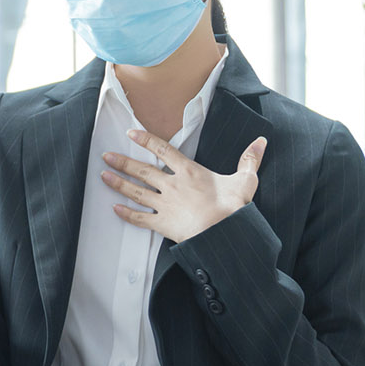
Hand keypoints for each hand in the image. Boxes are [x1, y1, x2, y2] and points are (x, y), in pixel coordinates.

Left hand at [101, 130, 266, 243]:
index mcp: (189, 171)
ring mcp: (165, 205)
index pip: (163, 149)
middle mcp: (172, 185)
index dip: (146, 140)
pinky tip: (114, 209)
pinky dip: (126, 214)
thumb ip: (249, 160)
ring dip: (118, 183)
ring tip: (102, 176)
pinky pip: (140, 218)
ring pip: (136, 192)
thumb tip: (261, 142)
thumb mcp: (245, 180)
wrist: (223, 233)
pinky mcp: (163, 224)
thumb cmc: (234, 207)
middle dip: (123, 162)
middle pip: (142, 170)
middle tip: (106, 155)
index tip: (131, 132)